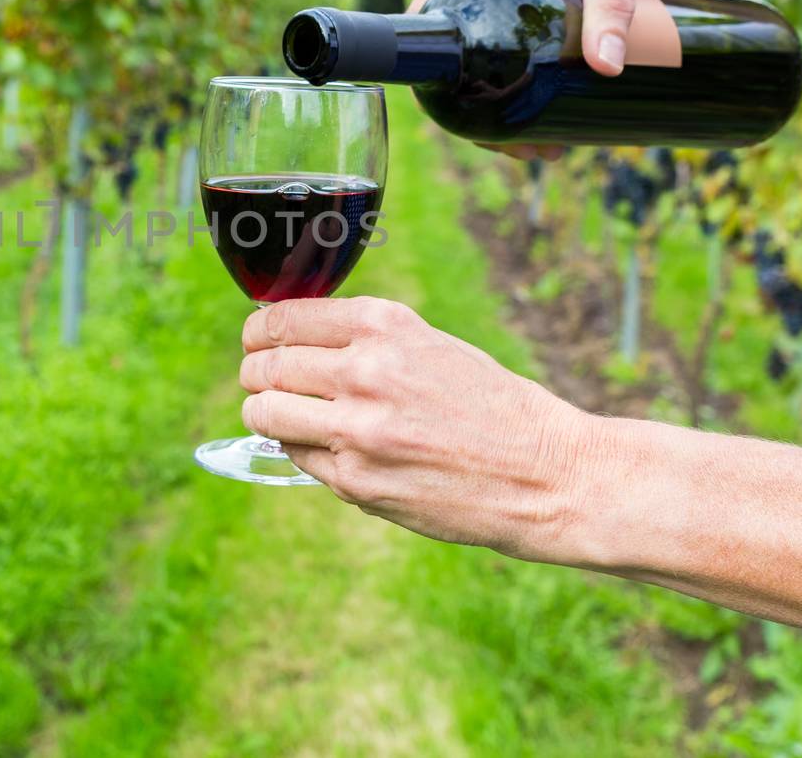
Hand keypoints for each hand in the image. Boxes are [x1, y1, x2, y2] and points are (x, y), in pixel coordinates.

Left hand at [238, 296, 596, 561]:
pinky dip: (302, 451)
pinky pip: (299, 458)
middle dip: (256, 374)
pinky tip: (328, 448)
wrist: (547, 474)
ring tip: (277, 415)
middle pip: (267, 367)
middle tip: (259, 381)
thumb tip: (293, 343)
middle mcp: (366, 371)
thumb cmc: (492, 407)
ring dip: (264, 413)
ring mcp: (357, 430)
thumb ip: (366, 342)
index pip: (285, 319)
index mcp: (385, 326)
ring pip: (266, 413)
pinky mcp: (357, 481)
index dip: (259, 331)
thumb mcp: (431, 346)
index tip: (255, 339)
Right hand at [409, 0, 669, 162]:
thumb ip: (609, 7)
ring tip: (543, 132)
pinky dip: (498, 59)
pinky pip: (478, 20)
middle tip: (534, 148)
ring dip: (490, 88)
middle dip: (481, 107)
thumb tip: (609, 68)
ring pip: (463, 39)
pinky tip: (534, 90)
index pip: (427, 41)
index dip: (450, 98)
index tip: (497, 136)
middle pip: (446, 51)